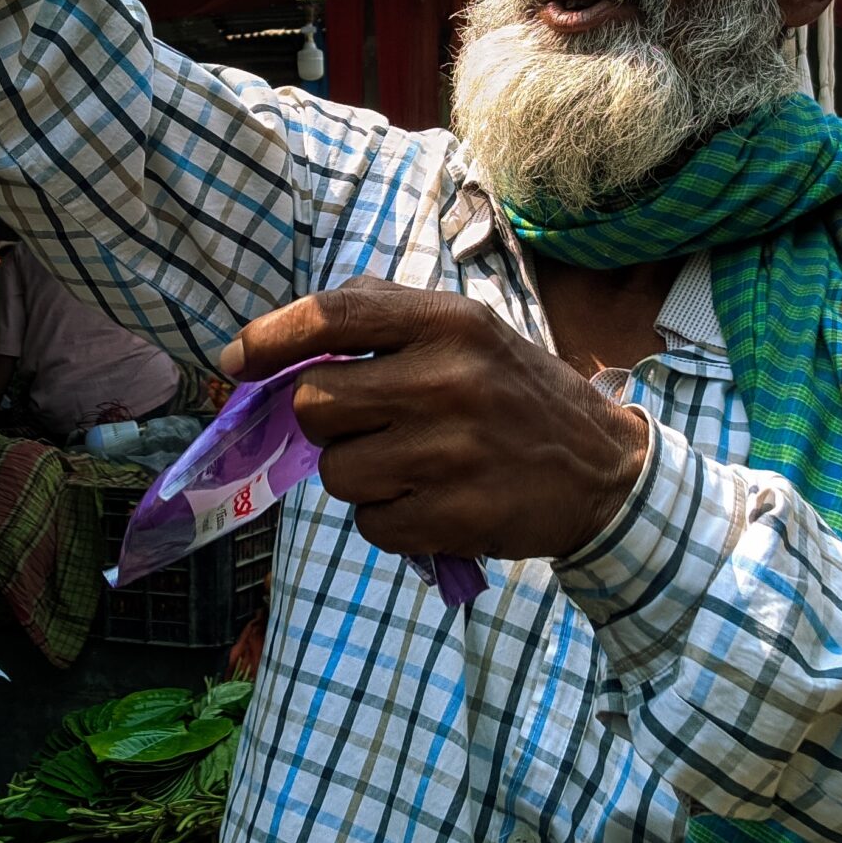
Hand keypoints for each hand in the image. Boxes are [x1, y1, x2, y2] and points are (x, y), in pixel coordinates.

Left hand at [221, 277, 651, 561]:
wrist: (605, 470)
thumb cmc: (515, 393)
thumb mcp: (466, 330)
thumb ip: (382, 316)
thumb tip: (276, 340)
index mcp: (448, 322)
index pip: (332, 317)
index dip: (269, 338)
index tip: (236, 361)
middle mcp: (448, 379)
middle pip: (315, 405)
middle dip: (325, 424)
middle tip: (369, 426)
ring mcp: (452, 452)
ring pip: (336, 473)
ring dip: (359, 477)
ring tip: (411, 467)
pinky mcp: (456, 516)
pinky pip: (370, 525)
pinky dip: (388, 521)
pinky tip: (431, 503)